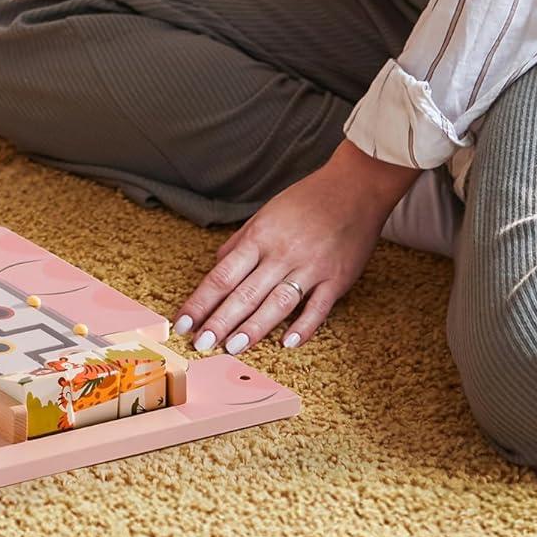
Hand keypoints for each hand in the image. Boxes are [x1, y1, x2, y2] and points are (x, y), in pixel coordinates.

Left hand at [174, 144, 419, 353]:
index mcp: (259, 237)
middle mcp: (281, 254)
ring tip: (232, 348)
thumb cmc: (306, 200)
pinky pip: (318, 308)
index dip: (200, 302)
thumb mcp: (265, 213)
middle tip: (200, 344)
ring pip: (277, 304)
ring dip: (254, 328)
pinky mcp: (337, 279)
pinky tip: (287, 343)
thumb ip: (241, 242)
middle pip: (244, 294)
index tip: (183, 322)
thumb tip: (218, 264)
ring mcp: (310, 268)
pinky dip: (303, 327)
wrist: (354, 188)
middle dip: (220, 321)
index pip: (222, 276)